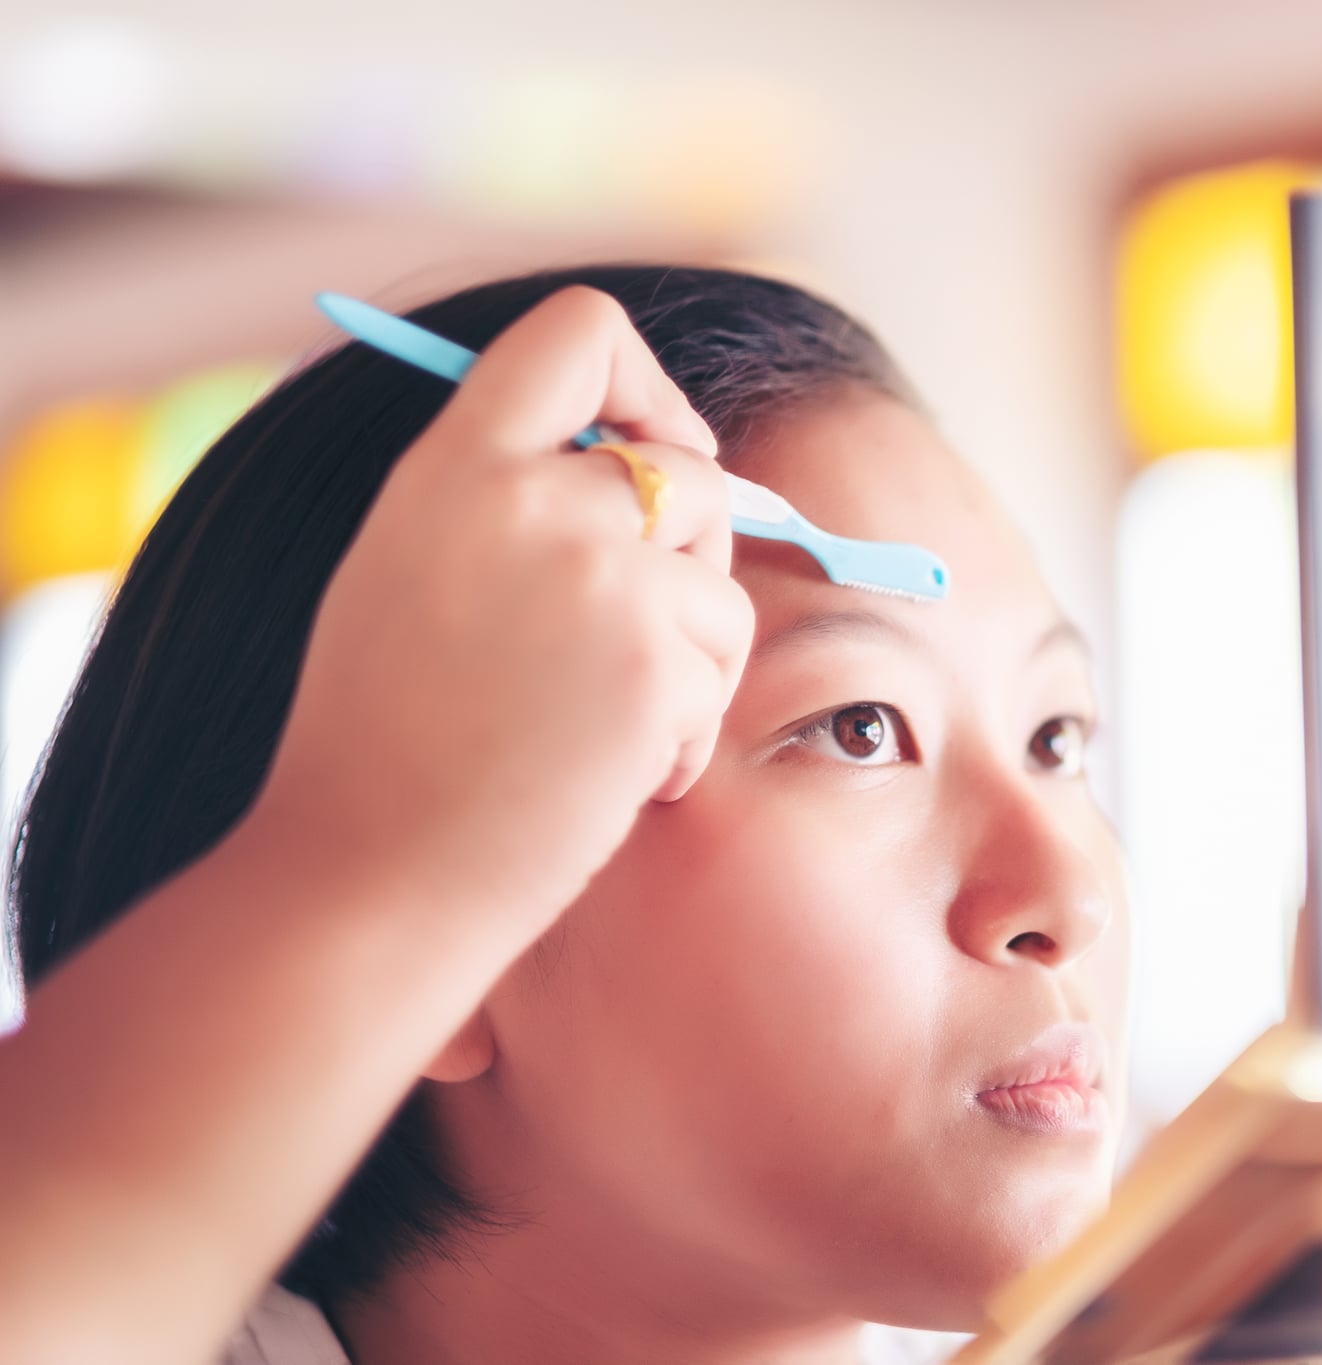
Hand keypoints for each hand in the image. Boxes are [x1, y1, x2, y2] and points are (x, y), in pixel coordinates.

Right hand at [251, 286, 753, 939]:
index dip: (647, 380)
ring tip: (600, 722)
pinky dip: (687, 731)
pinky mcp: (654, 665)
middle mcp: (529, 501)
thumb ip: (504, 494)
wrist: (372, 872)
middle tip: (635, 630)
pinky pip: (722, 671)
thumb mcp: (408, 566)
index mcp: (453, 465)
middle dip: (692, 549)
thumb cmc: (384, 737)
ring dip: (689, 657)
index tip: (654, 447)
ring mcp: (599, 581)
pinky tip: (611, 773)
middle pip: (691, 467)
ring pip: (720, 585)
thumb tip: (631, 453)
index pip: (581, 332)